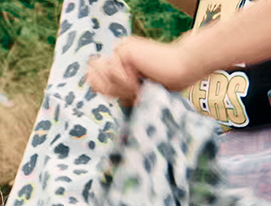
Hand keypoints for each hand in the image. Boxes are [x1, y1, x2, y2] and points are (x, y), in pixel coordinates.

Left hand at [87, 38, 204, 103]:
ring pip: (105, 78)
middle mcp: (117, 53)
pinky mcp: (123, 49)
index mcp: (119, 61)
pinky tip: (141, 74)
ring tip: (141, 81)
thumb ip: (110, 86)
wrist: (182, 69)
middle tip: (138, 88)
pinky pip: (114, 72)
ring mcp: (120, 50)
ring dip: (124, 86)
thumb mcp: (131, 90)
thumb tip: (87, 78)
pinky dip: (127, 79)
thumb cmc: (163, 82)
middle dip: (117, 91)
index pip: (96, 81)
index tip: (133, 91)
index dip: (111, 92)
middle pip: (98, 82)